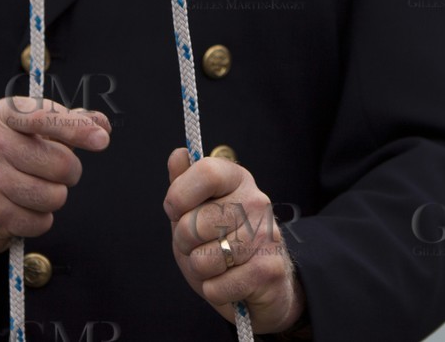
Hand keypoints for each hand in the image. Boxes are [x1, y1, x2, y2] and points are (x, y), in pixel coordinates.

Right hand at [0, 96, 111, 254]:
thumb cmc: (7, 158)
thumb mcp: (31, 130)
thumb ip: (68, 123)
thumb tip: (101, 125)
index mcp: (3, 115)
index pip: (45, 116)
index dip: (77, 128)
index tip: (101, 140)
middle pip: (62, 163)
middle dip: (68, 172)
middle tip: (52, 173)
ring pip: (55, 196)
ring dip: (53, 197)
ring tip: (33, 190)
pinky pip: (41, 222)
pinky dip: (39, 220)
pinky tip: (20, 210)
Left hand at [163, 148, 305, 333]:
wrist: (263, 284)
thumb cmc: (223, 243)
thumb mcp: (197, 212)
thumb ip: (184, 184)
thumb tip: (179, 154)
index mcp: (238, 180)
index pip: (206, 172)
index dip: (179, 195)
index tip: (176, 211)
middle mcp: (256, 202)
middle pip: (195, 223)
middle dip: (184, 243)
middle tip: (198, 246)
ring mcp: (266, 235)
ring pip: (203, 259)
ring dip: (200, 270)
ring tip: (217, 265)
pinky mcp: (269, 270)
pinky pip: (216, 286)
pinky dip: (214, 291)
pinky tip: (229, 283)